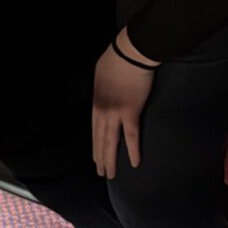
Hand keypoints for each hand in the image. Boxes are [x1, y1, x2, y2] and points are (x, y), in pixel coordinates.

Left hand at [92, 37, 157, 178]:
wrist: (130, 53)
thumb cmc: (117, 58)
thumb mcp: (101, 74)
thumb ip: (103, 88)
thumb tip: (107, 92)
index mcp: (96, 102)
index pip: (94, 129)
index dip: (96, 144)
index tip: (96, 156)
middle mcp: (102, 111)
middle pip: (100, 139)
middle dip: (100, 157)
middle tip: (102, 173)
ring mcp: (115, 113)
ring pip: (111, 142)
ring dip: (110, 160)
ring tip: (111, 174)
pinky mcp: (131, 112)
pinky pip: (131, 136)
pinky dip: (132, 150)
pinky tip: (133, 163)